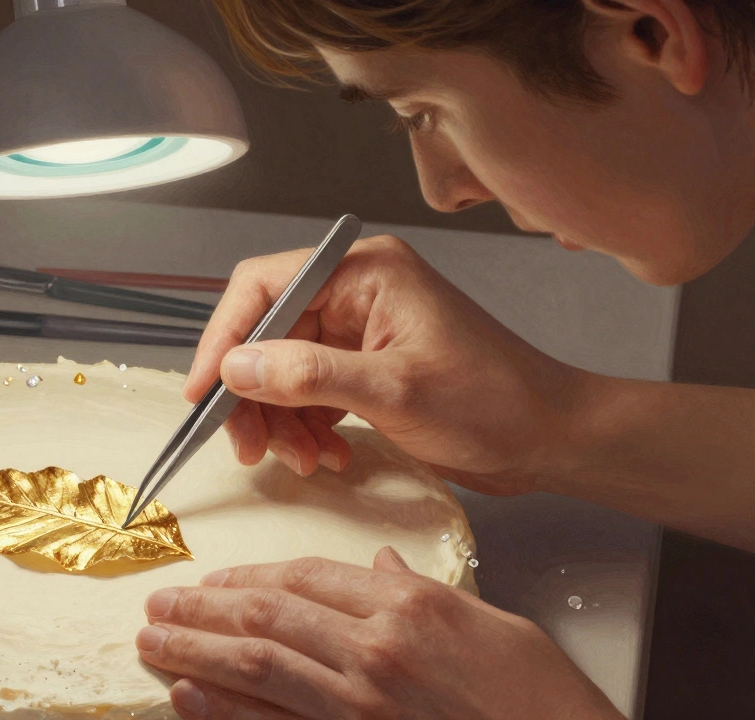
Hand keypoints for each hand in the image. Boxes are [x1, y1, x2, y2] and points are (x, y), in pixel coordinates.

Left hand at [137, 550, 622, 719]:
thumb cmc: (539, 700)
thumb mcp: (491, 623)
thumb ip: (422, 590)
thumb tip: (378, 564)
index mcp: (408, 606)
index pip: (306, 576)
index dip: (250, 574)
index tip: (215, 578)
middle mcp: (374, 649)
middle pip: (267, 615)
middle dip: (203, 607)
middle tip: (160, 600)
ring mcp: (359, 703)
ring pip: (256, 664)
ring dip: (195, 649)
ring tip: (154, 639)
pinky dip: (222, 709)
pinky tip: (187, 696)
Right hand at [185, 235, 586, 495]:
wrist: (550, 439)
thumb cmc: (494, 402)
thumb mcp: (394, 389)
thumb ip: (309, 375)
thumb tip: (235, 368)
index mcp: (363, 272)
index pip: (263, 286)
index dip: (223, 337)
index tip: (204, 393)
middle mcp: (355, 292)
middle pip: (265, 334)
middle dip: (252, 394)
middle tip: (249, 446)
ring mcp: (358, 331)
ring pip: (279, 370)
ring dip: (278, 419)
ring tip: (300, 459)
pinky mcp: (362, 367)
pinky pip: (306, 392)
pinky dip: (303, 428)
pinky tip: (324, 455)